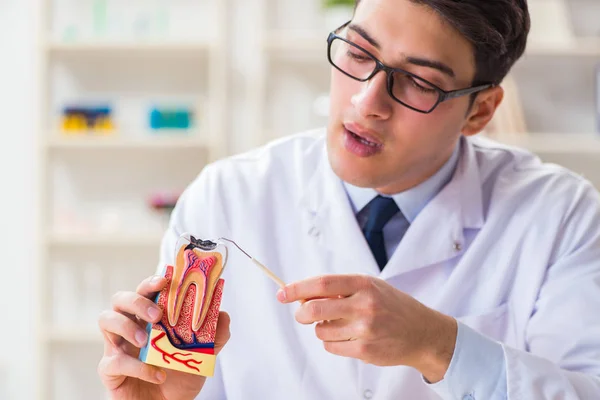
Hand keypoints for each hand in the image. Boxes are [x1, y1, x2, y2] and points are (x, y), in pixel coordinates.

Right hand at [98, 275, 230, 399]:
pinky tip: (157, 374)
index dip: (152, 282)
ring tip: (147, 341)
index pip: (146, 291)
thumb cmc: (180, 378)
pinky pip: (113, 361)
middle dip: (138, 301)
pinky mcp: (109, 370)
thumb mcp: (203, 356)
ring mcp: (117, 346)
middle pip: (120, 298)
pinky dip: (137, 367)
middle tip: (157, 314)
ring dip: (127, 326)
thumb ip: (215, 336)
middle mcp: (130, 326)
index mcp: (150, 318)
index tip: (165, 280)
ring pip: (106, 319)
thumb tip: (224, 315)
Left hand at [276, 274, 456, 382]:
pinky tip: (349, 337)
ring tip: (340, 324)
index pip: (321, 284)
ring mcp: (365, 329)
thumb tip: (303, 295)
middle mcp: (364, 305)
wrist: (423, 332)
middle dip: (301, 313)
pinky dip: (332, 342)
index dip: (297, 288)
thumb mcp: (371, 287)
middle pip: (314, 309)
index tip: (282, 293)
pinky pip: (331, 346)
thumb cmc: (392, 306)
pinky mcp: (364, 351)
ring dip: (321, 328)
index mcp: (364, 284)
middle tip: (302, 314)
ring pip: (321, 330)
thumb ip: (340, 289)